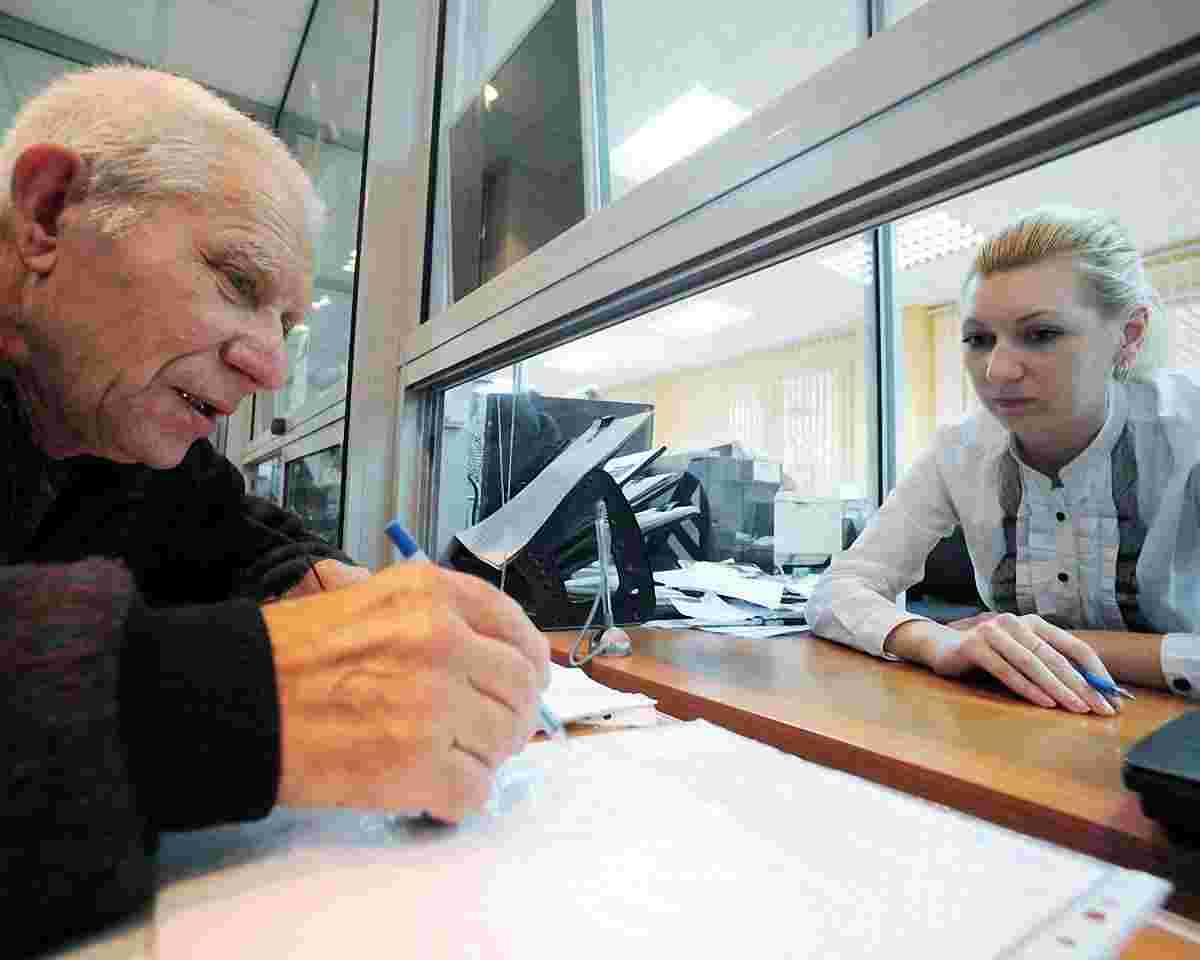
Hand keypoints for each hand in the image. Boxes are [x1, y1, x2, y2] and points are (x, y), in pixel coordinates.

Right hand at [261, 563, 550, 820]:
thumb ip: (438, 617)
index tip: (527, 679)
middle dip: (511, 715)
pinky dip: (458, 796)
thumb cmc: (293, 654)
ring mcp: (433, 704)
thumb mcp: (371, 599)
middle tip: (488, 730)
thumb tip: (495, 654)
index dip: (528, 661)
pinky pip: (474, 790)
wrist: (237, 699)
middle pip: (520, 688)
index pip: (516, 627)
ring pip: (504, 741)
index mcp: (431, 595)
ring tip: (448, 757)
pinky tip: (431, 788)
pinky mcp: (416, 765)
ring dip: (483, 756)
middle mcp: (441, 641)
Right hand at [890, 614, 1118, 714]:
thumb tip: (1091, 691)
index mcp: (1034, 623)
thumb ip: (1048, 665)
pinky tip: (1044, 703)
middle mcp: (1015, 622)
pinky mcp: (973, 646)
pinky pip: (1006, 670)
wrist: (941, 647)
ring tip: (1078, 708)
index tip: (1114, 696)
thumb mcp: (1021, 656)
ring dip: (1058, 688)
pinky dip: (1027, 688)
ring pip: (1032, 663)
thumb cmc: (988, 655)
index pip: (1075, 646)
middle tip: (1102, 709)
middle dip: (1083, 685)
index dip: (1097, 672)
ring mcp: (993, 632)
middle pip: (1056, 657)